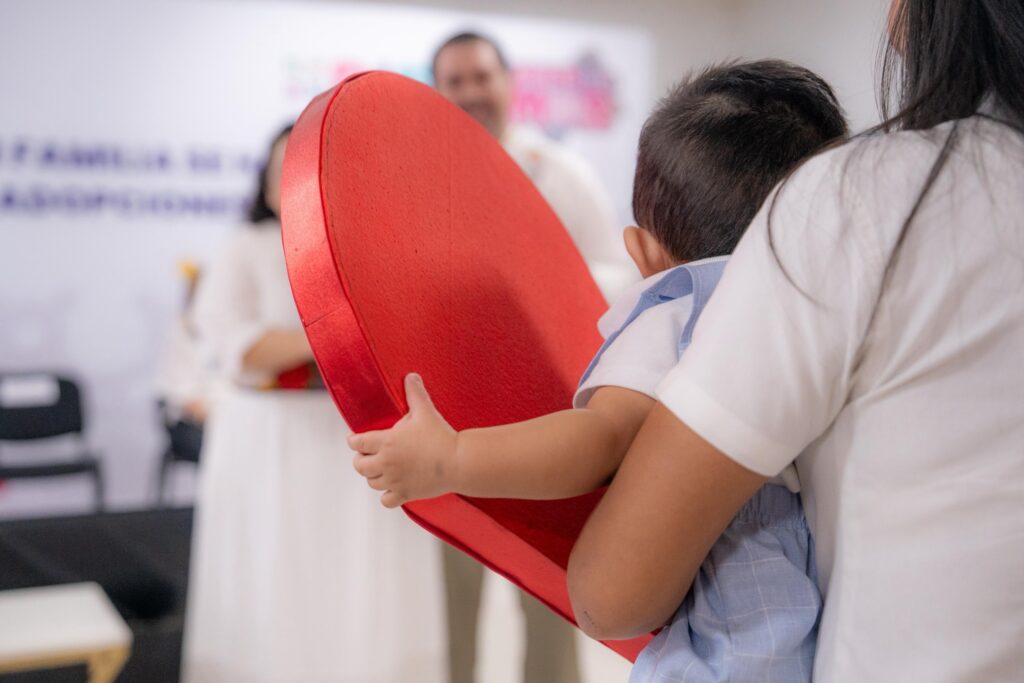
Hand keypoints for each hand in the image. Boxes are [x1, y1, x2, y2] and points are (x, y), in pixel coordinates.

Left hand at [348, 373, 458, 507]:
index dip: (353, 440)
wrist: (458, 461)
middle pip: (359, 465)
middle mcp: (385, 463)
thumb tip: (410, 376)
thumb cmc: (440, 435)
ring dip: (372, 476)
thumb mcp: (425, 410)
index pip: (357, 443)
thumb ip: (415, 392)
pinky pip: (386, 500)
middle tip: (366, 455)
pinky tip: (393, 486)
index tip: (354, 438)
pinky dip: (386, 495)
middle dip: (360, 459)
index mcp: (386, 442)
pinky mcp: (405, 494)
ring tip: (380, 469)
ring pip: (371, 482)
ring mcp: (394, 480)